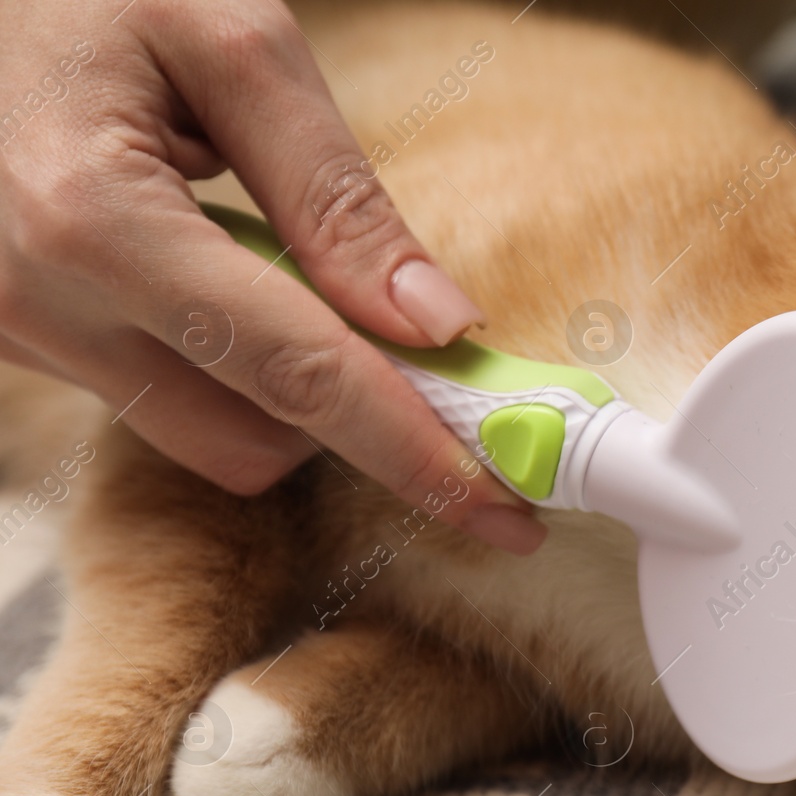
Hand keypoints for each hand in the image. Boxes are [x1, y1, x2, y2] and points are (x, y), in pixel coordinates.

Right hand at [0, 0, 545, 552]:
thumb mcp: (235, 46)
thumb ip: (337, 197)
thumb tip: (437, 327)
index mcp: (94, 219)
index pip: (299, 375)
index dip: (415, 450)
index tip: (504, 507)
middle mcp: (40, 302)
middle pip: (254, 442)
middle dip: (355, 418)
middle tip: (429, 361)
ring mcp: (15, 332)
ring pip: (205, 434)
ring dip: (283, 387)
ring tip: (283, 268)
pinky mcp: (15, 339)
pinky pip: (155, 396)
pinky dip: (223, 363)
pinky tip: (217, 273)